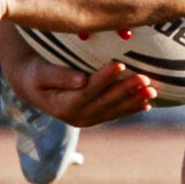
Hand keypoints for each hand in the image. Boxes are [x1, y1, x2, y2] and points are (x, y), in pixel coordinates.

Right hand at [7, 49, 156, 125]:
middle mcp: (77, 117)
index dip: (104, 78)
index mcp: (63, 106)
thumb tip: (81, 80)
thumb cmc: (35, 73)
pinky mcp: (94, 117)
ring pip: (114, 110)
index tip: (119, 64)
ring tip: (152, 90)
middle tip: (144, 78)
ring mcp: (87, 119)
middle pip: (105, 102)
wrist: (32, 86)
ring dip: (134, 101)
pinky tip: (147, 102)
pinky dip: (131, 107)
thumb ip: (58, 76)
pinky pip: (115, 113)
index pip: (87, 90)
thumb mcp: (40, 73)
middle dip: (126, 90)